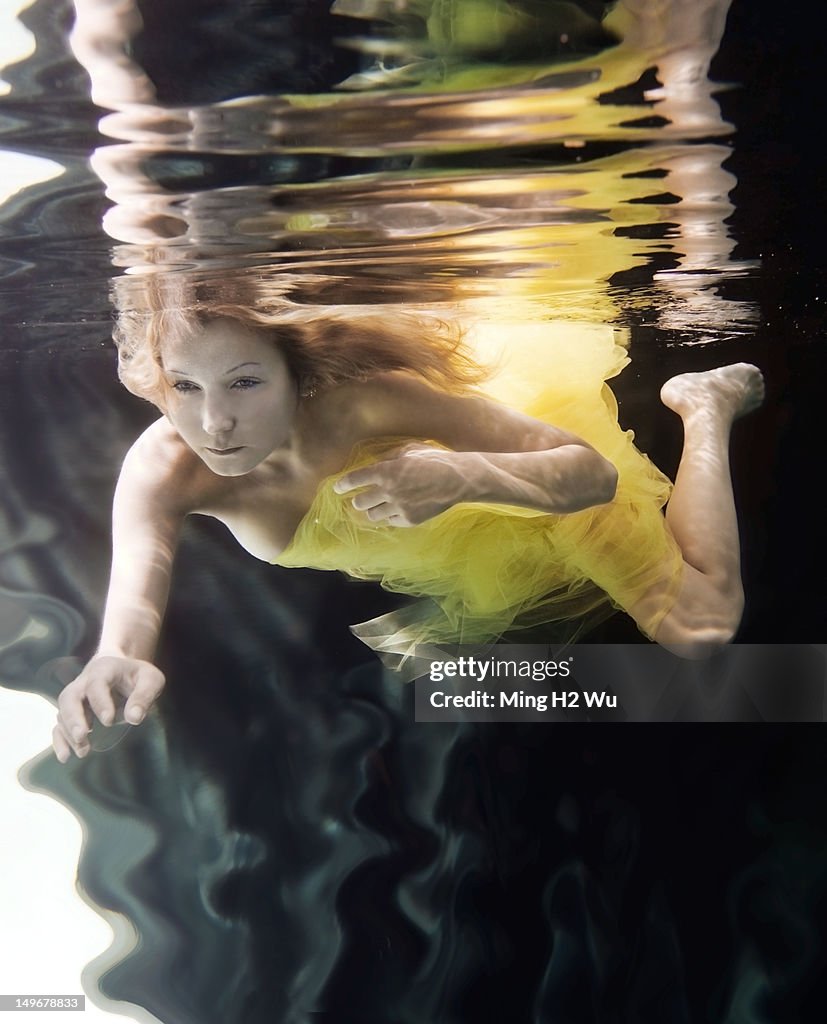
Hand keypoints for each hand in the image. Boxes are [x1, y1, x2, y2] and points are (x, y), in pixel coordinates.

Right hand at [52, 655, 164, 761]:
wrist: (123, 672)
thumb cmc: (138, 677)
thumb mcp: (151, 680)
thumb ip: (144, 696)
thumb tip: (134, 718)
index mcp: (104, 669)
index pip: (96, 684)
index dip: (100, 702)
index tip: (108, 721)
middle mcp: (84, 682)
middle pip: (69, 697)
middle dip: (74, 718)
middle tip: (82, 736)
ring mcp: (76, 697)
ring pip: (63, 712)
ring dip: (69, 733)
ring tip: (83, 751)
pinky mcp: (73, 713)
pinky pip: (59, 725)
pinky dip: (60, 740)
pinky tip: (66, 756)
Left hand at [333, 443, 474, 526]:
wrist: (458, 480)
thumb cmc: (434, 460)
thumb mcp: (409, 450)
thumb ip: (389, 457)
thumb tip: (375, 463)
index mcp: (385, 471)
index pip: (354, 480)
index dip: (343, 485)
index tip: (338, 488)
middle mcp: (388, 492)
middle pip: (360, 502)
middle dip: (358, 500)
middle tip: (360, 499)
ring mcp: (398, 508)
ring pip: (373, 515)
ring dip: (372, 510)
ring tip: (376, 507)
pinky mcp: (409, 520)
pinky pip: (391, 521)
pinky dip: (390, 516)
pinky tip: (396, 510)